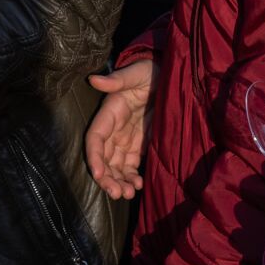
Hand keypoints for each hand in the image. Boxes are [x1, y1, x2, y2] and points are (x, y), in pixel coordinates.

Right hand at [86, 59, 153, 199]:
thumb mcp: (137, 72)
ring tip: (129, 194)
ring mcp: (126, 139)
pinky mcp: (140, 145)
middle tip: (117, 193)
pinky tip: (139, 186)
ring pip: (116, 166)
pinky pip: (131, 165)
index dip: (94, 156)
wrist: (170, 75)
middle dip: (107, 178)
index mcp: (110, 113)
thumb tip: (94, 80)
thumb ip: (118, 79)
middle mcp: (115, 129)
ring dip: (119, 181)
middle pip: (104, 158)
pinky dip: (132, 177)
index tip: (98, 173)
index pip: (95, 138)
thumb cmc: (151, 70)